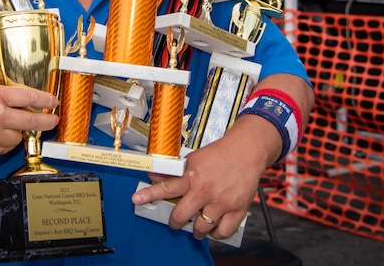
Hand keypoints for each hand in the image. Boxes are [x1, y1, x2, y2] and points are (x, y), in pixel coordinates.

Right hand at [0, 75, 58, 157]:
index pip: (30, 99)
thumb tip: (22, 97)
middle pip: (32, 122)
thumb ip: (2, 90)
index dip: (46, 101)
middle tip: (53, 121)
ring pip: (17, 139)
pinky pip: (3, 148)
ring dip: (18, 132)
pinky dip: (3, 142)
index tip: (54, 103)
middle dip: (47, 122)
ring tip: (7, 125)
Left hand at [131, 116, 268, 240]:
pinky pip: (223, 231)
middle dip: (175, 222)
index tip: (136, 199)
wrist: (247, 150)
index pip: (166, 187)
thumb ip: (175, 170)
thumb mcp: (194, 158)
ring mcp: (221, 202)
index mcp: (192, 176)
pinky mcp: (237, 209)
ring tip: (196, 228)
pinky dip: (216, 234)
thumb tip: (154, 175)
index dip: (149, 194)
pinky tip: (214, 229)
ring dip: (196, 230)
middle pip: (181, 215)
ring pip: (201, 227)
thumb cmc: (220, 153)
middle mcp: (204, 191)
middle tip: (176, 222)